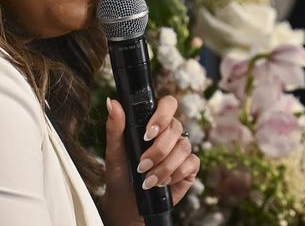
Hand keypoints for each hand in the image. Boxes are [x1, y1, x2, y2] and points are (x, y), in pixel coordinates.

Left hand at [99, 95, 199, 225]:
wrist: (127, 203)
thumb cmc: (121, 173)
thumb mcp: (114, 151)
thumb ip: (115, 127)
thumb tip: (112, 102)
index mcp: (153, 122)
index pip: (168, 104)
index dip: (162, 115)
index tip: (148, 133)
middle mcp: (170, 133)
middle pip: (176, 127)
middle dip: (159, 149)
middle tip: (142, 164)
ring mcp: (181, 149)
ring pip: (184, 146)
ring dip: (165, 166)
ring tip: (148, 180)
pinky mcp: (190, 167)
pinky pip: (192, 163)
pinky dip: (176, 174)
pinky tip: (162, 183)